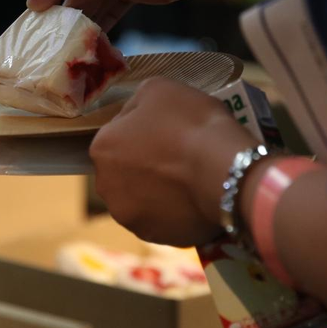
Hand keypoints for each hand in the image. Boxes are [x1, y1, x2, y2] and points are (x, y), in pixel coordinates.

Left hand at [89, 78, 252, 245]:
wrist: (225, 170)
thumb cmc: (192, 124)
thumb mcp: (159, 90)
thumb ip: (136, 105)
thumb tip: (132, 118)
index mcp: (102, 148)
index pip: (118, 137)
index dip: (143, 133)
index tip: (167, 134)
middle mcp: (105, 186)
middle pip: (125, 172)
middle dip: (145, 167)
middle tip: (177, 159)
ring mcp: (128, 216)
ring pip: (141, 200)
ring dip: (156, 193)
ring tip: (187, 183)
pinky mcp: (153, 237)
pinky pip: (161, 221)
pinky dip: (173, 213)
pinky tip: (194, 201)